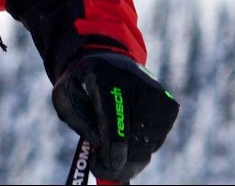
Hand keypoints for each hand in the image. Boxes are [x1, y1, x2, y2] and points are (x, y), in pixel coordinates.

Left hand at [52, 52, 178, 182]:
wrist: (109, 62)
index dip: (114, 145)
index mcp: (105, 76)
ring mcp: (157, 93)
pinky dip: (143, 147)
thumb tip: (102, 148)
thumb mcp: (64, 96)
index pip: (114, 117)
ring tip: (113, 151)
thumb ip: (77, 121)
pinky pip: (158, 139)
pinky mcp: (170, 104)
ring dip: (131, 155)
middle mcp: (136, 82)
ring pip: (149, 141)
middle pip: (135, 134)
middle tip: (106, 172)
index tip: (110, 166)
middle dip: (122, 160)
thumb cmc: (83, 84)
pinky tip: (128, 139)